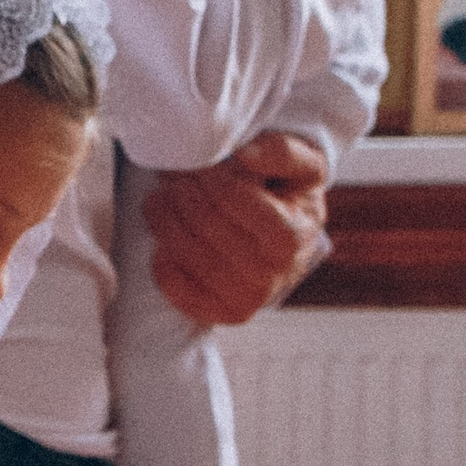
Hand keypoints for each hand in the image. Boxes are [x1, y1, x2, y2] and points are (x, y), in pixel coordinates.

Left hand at [142, 131, 329, 326]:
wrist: (296, 240)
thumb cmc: (292, 195)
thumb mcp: (304, 164)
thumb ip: (282, 151)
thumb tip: (245, 155)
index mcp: (291, 236)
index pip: (229, 196)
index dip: (204, 174)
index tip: (195, 161)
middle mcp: (271, 275)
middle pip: (203, 223)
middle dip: (180, 192)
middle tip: (171, 175)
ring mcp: (247, 299)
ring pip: (184, 251)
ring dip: (163, 218)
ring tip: (160, 197)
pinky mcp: (223, 313)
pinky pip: (174, 283)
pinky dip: (161, 256)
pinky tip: (167, 237)